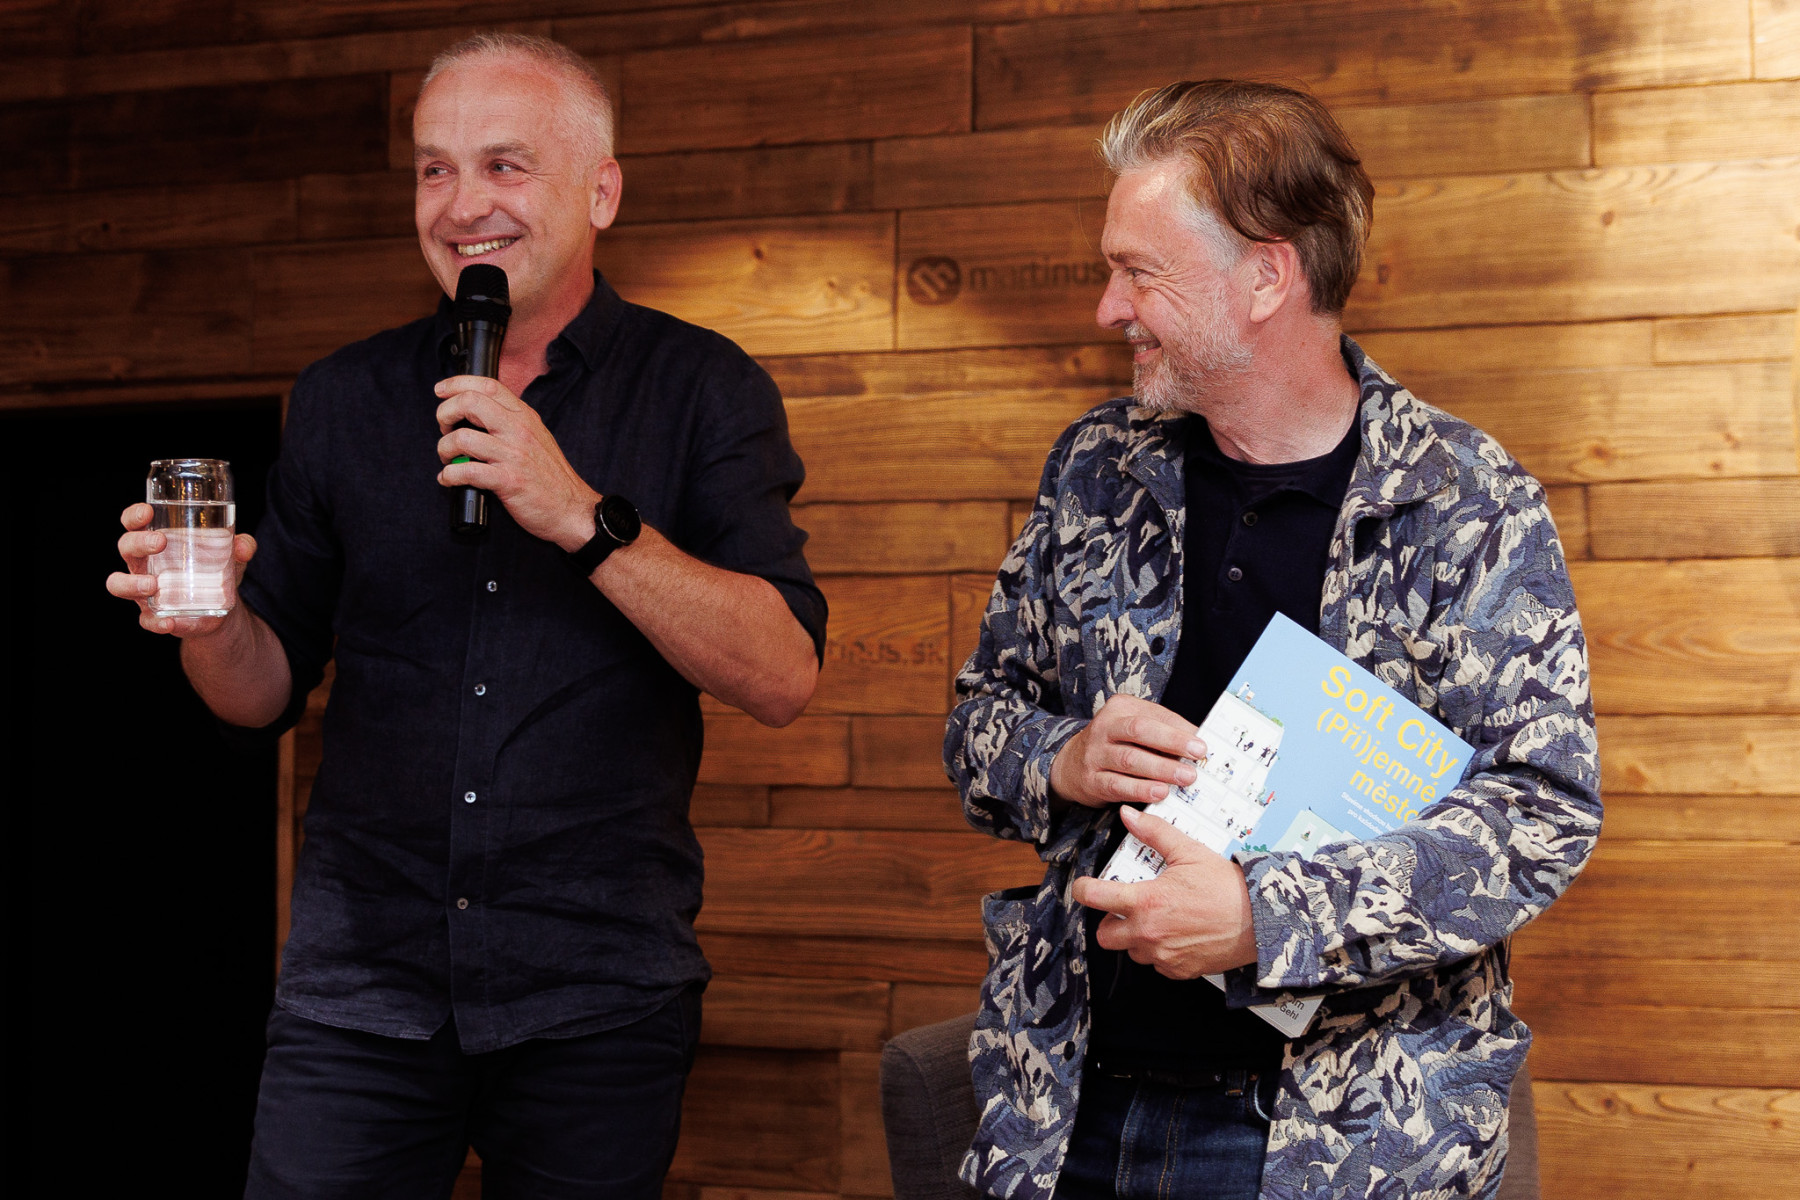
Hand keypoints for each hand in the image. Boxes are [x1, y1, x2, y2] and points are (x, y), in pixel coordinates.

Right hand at [106, 502, 255, 637]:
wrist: (221, 610)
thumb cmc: (216, 571)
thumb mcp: (232, 557)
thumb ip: (241, 547)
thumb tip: (245, 546)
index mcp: (155, 542)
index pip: (134, 523)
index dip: (134, 516)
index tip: (147, 512)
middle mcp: (143, 563)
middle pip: (126, 547)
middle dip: (138, 542)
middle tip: (161, 542)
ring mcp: (143, 590)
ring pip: (118, 583)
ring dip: (132, 583)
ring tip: (153, 584)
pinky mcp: (153, 615)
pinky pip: (145, 620)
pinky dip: (154, 622)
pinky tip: (169, 623)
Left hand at [435, 375, 598, 548]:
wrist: (572, 508)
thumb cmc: (551, 476)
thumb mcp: (536, 436)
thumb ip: (511, 422)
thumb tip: (477, 414)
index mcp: (525, 417)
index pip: (488, 385)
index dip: (457, 383)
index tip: (442, 390)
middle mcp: (519, 430)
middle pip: (470, 402)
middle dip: (445, 413)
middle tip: (444, 428)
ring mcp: (513, 455)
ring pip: (462, 438)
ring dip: (445, 449)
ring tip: (449, 459)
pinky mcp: (508, 481)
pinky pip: (467, 472)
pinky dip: (449, 476)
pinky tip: (450, 480)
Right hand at [1049, 694, 1206, 808]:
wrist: (1070, 765)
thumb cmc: (1115, 744)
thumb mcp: (1134, 727)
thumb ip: (1164, 729)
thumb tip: (1200, 740)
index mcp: (1120, 708)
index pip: (1153, 715)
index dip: (1179, 729)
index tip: (1203, 743)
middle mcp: (1104, 727)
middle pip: (1139, 730)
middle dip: (1171, 742)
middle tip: (1198, 755)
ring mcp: (1095, 754)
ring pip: (1129, 759)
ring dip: (1161, 769)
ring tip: (1185, 778)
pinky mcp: (1091, 780)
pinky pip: (1117, 785)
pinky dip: (1140, 790)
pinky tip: (1159, 793)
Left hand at [1072, 806, 1258, 977]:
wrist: (1261, 921)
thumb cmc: (1228, 888)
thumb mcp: (1189, 852)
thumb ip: (1155, 833)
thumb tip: (1130, 816)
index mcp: (1146, 902)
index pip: (1094, 898)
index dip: (1082, 890)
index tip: (1084, 887)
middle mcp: (1149, 933)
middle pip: (1105, 936)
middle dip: (1110, 922)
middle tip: (1126, 908)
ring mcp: (1163, 955)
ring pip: (1131, 951)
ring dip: (1136, 937)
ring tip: (1158, 919)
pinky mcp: (1179, 970)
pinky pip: (1156, 964)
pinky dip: (1160, 951)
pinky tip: (1176, 933)